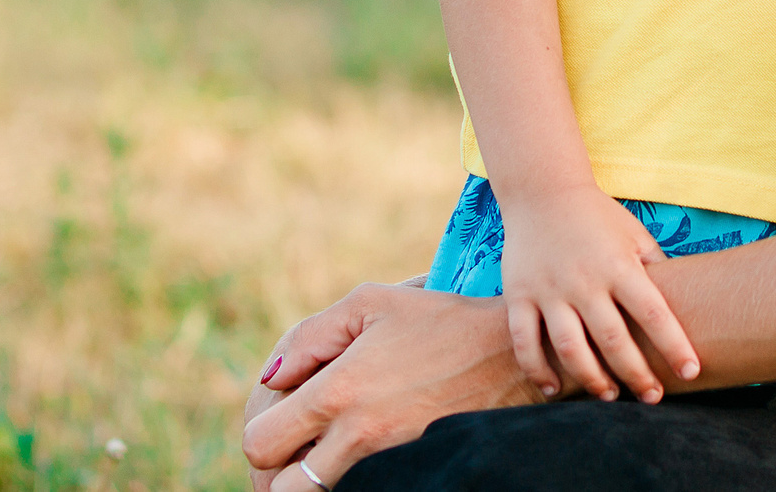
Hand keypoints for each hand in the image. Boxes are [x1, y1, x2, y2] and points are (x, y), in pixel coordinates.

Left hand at [242, 283, 548, 488]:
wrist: (515, 357)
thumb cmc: (442, 321)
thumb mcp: (373, 302)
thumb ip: (312, 336)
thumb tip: (273, 377)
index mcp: (340, 391)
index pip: (260, 442)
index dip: (261, 431)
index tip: (282, 416)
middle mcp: (359, 437)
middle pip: (280, 489)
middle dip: (278, 470)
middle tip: (296, 447)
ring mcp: (387, 463)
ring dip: (313, 479)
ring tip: (326, 452)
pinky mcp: (414, 472)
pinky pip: (361, 489)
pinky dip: (350, 479)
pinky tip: (361, 454)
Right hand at [498, 185, 698, 402]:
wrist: (542, 191)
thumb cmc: (597, 217)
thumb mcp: (634, 234)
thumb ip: (657, 267)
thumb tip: (688, 301)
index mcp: (619, 265)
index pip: (653, 312)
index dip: (674, 345)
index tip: (690, 371)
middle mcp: (585, 280)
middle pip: (613, 339)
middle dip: (636, 375)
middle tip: (653, 398)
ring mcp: (549, 289)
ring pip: (570, 347)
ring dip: (591, 379)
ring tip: (610, 396)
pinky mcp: (519, 295)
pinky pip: (525, 341)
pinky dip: (537, 369)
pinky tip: (555, 390)